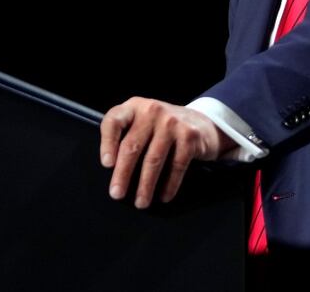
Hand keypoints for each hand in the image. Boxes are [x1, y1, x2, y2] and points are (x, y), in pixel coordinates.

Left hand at [99, 97, 234, 208]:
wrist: (202, 123)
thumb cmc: (164, 128)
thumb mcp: (143, 122)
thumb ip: (128, 136)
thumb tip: (114, 171)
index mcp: (134, 107)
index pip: (114, 121)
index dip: (107, 144)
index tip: (106, 165)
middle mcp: (152, 110)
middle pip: (132, 146)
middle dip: (123, 174)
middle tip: (117, 194)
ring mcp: (172, 122)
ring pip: (153, 159)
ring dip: (145, 185)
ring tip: (141, 202)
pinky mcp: (189, 135)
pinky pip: (176, 165)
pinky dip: (169, 185)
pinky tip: (163, 196)